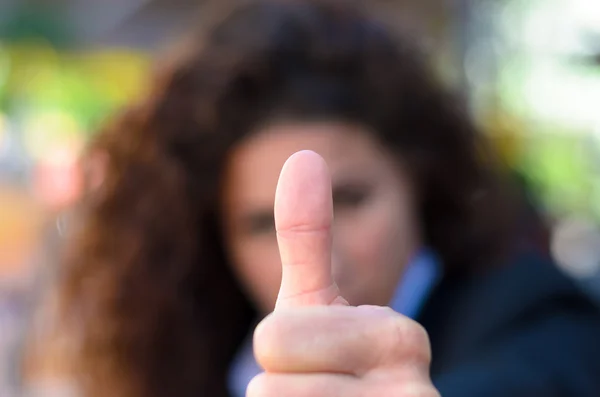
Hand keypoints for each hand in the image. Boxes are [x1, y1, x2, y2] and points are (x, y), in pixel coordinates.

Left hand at [248, 151, 439, 396]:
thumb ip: (308, 237)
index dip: (279, 357)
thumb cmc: (337, 367)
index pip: (272, 344)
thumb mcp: (318, 305)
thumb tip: (303, 152)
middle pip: (271, 391)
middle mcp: (415, 391)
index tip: (321, 362)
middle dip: (282, 393)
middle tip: (323, 395)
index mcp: (400, 336)